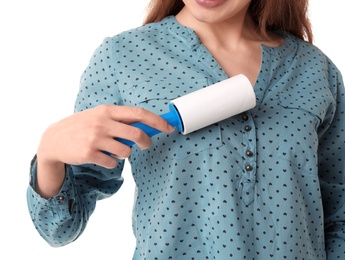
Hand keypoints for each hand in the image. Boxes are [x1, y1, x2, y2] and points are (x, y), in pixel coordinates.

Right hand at [35, 105, 173, 197]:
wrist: (54, 140)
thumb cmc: (82, 126)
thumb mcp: (99, 116)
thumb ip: (120, 120)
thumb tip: (147, 127)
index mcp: (107, 110)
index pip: (139, 113)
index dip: (157, 121)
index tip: (169, 127)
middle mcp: (103, 122)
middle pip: (137, 134)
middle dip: (146, 141)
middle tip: (145, 145)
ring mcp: (95, 138)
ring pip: (126, 151)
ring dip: (125, 153)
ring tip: (113, 150)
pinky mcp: (90, 153)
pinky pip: (113, 162)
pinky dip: (112, 162)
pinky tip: (101, 157)